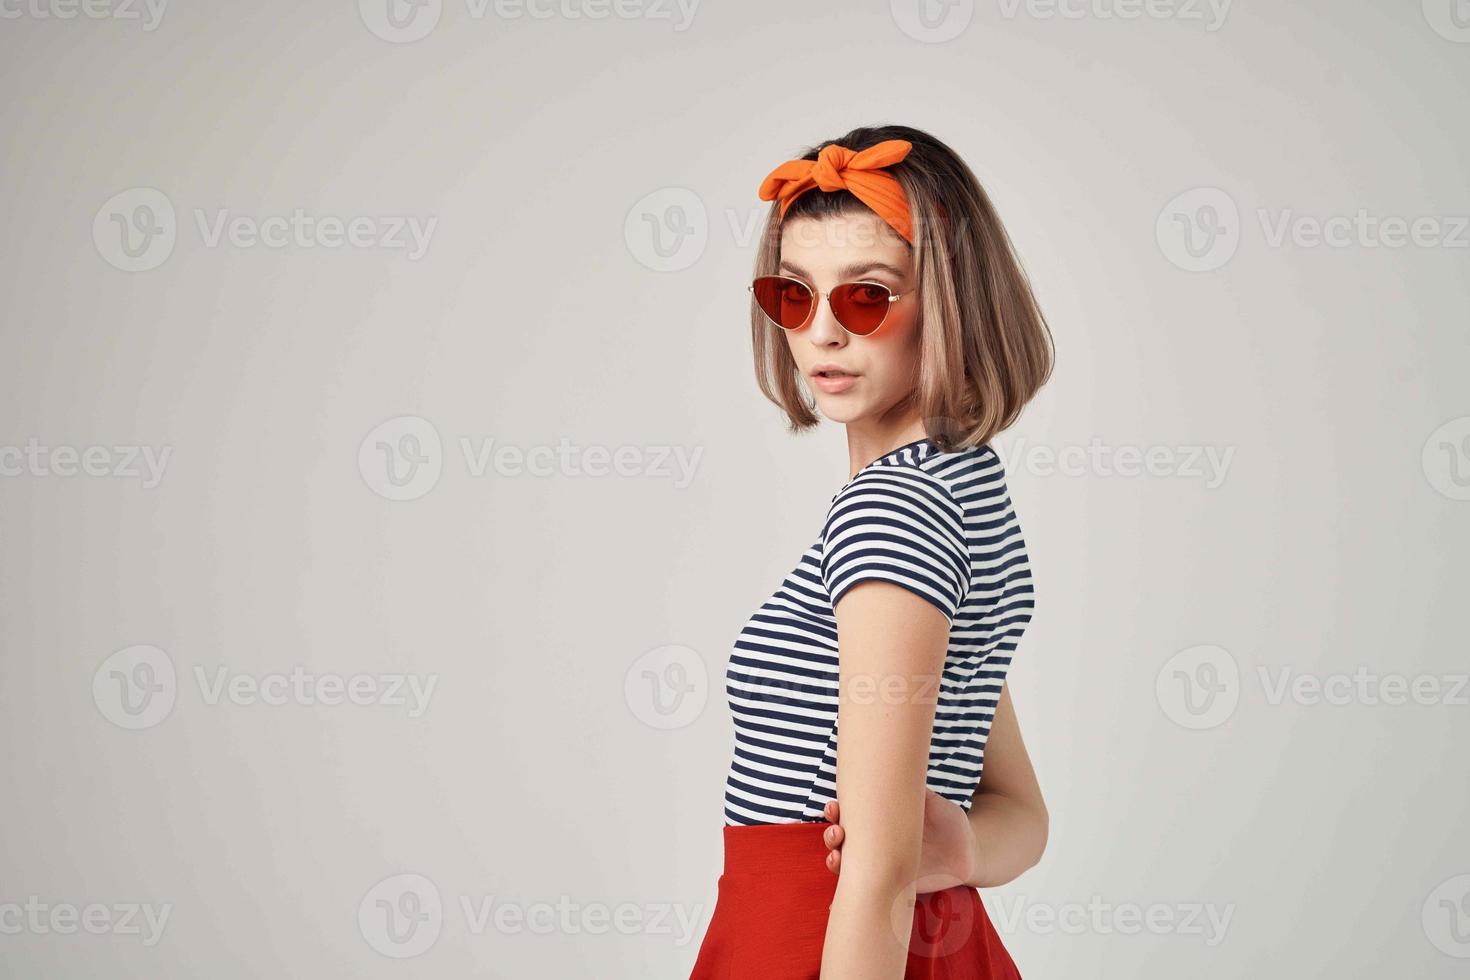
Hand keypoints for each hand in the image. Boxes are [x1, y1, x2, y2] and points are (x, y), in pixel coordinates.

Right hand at [821, 789, 977, 893]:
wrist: (968, 851)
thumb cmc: (948, 820)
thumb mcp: (933, 802)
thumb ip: (917, 791)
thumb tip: (901, 771)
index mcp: (881, 820)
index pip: (850, 815)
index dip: (835, 812)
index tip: (834, 807)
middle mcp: (876, 843)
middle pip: (841, 840)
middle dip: (831, 836)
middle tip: (837, 833)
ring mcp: (882, 866)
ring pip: (848, 866)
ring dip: (835, 861)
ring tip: (836, 858)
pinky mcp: (893, 886)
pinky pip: (869, 890)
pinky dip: (852, 893)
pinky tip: (836, 899)